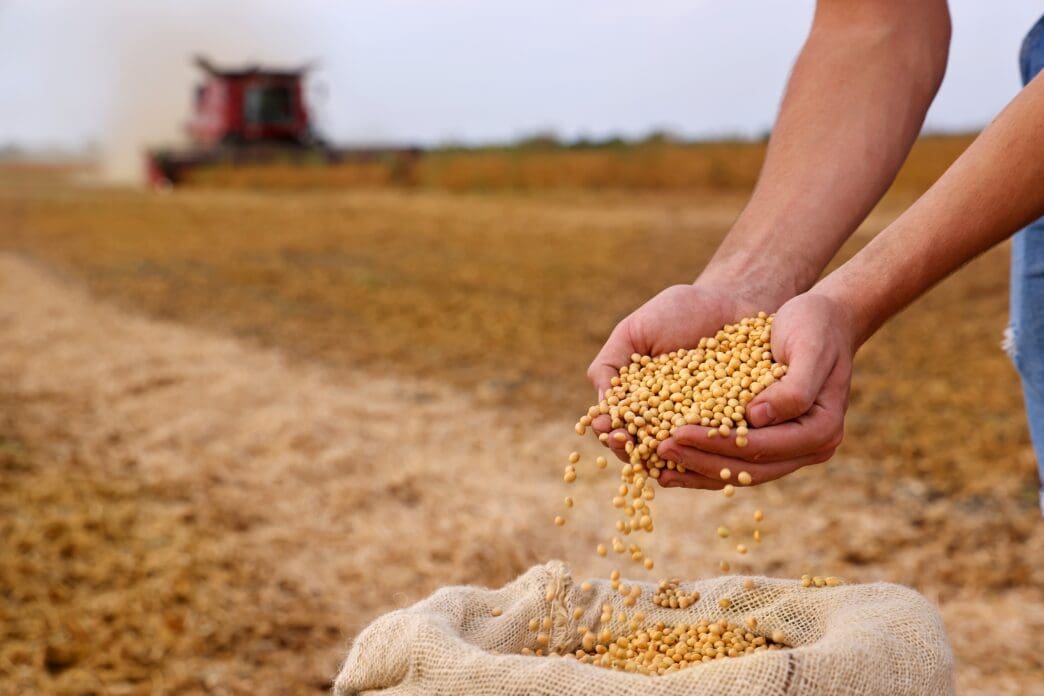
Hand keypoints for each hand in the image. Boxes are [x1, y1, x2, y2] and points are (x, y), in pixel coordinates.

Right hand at [587, 282, 783, 487]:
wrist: (730, 300)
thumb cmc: (677, 313)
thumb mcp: (634, 331)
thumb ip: (610, 365)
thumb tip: (600, 405)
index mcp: (639, 403)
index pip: (620, 427)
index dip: (612, 431)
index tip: (607, 427)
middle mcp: (667, 421)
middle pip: (646, 449)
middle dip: (634, 450)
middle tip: (629, 442)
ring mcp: (700, 425)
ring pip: (682, 454)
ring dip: (669, 458)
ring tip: (662, 448)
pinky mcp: (735, 423)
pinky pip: (722, 444)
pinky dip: (712, 450)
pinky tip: (703, 445)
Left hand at [656, 291, 856, 488]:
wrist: (824, 319)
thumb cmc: (816, 327)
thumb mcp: (810, 349)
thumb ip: (792, 388)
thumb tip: (755, 418)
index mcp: (822, 431)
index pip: (763, 447)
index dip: (719, 443)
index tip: (678, 433)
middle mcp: (808, 448)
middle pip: (749, 467)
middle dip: (701, 460)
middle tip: (660, 449)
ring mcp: (791, 448)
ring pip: (739, 470)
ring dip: (697, 470)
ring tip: (657, 467)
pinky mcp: (771, 438)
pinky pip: (735, 458)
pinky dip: (704, 460)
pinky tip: (671, 462)